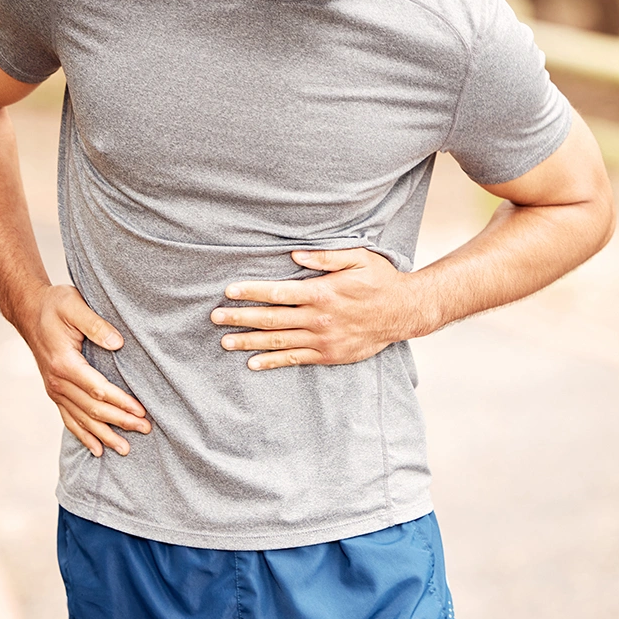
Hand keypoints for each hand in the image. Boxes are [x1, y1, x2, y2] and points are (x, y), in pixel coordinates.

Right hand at [16, 285, 149, 455]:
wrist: (28, 311)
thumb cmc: (54, 305)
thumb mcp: (74, 304)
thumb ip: (96, 324)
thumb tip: (118, 343)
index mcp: (64, 363)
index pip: (98, 390)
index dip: (121, 402)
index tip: (141, 411)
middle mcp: (57, 382)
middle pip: (93, 410)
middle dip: (120, 422)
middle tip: (145, 429)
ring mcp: (54, 390)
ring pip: (82, 420)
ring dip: (105, 435)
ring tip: (125, 449)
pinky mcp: (55, 392)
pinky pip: (69, 419)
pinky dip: (84, 435)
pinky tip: (97, 450)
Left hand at [210, 248, 421, 370]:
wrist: (404, 312)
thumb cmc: (380, 280)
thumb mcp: (359, 257)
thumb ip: (326, 256)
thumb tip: (295, 254)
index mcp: (322, 292)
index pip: (278, 292)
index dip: (251, 291)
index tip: (229, 291)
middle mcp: (319, 319)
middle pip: (271, 319)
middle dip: (240, 317)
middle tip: (214, 317)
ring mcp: (323, 340)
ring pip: (278, 342)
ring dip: (249, 342)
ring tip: (225, 341)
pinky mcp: (328, 355)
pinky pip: (294, 360)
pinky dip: (272, 362)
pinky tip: (253, 363)